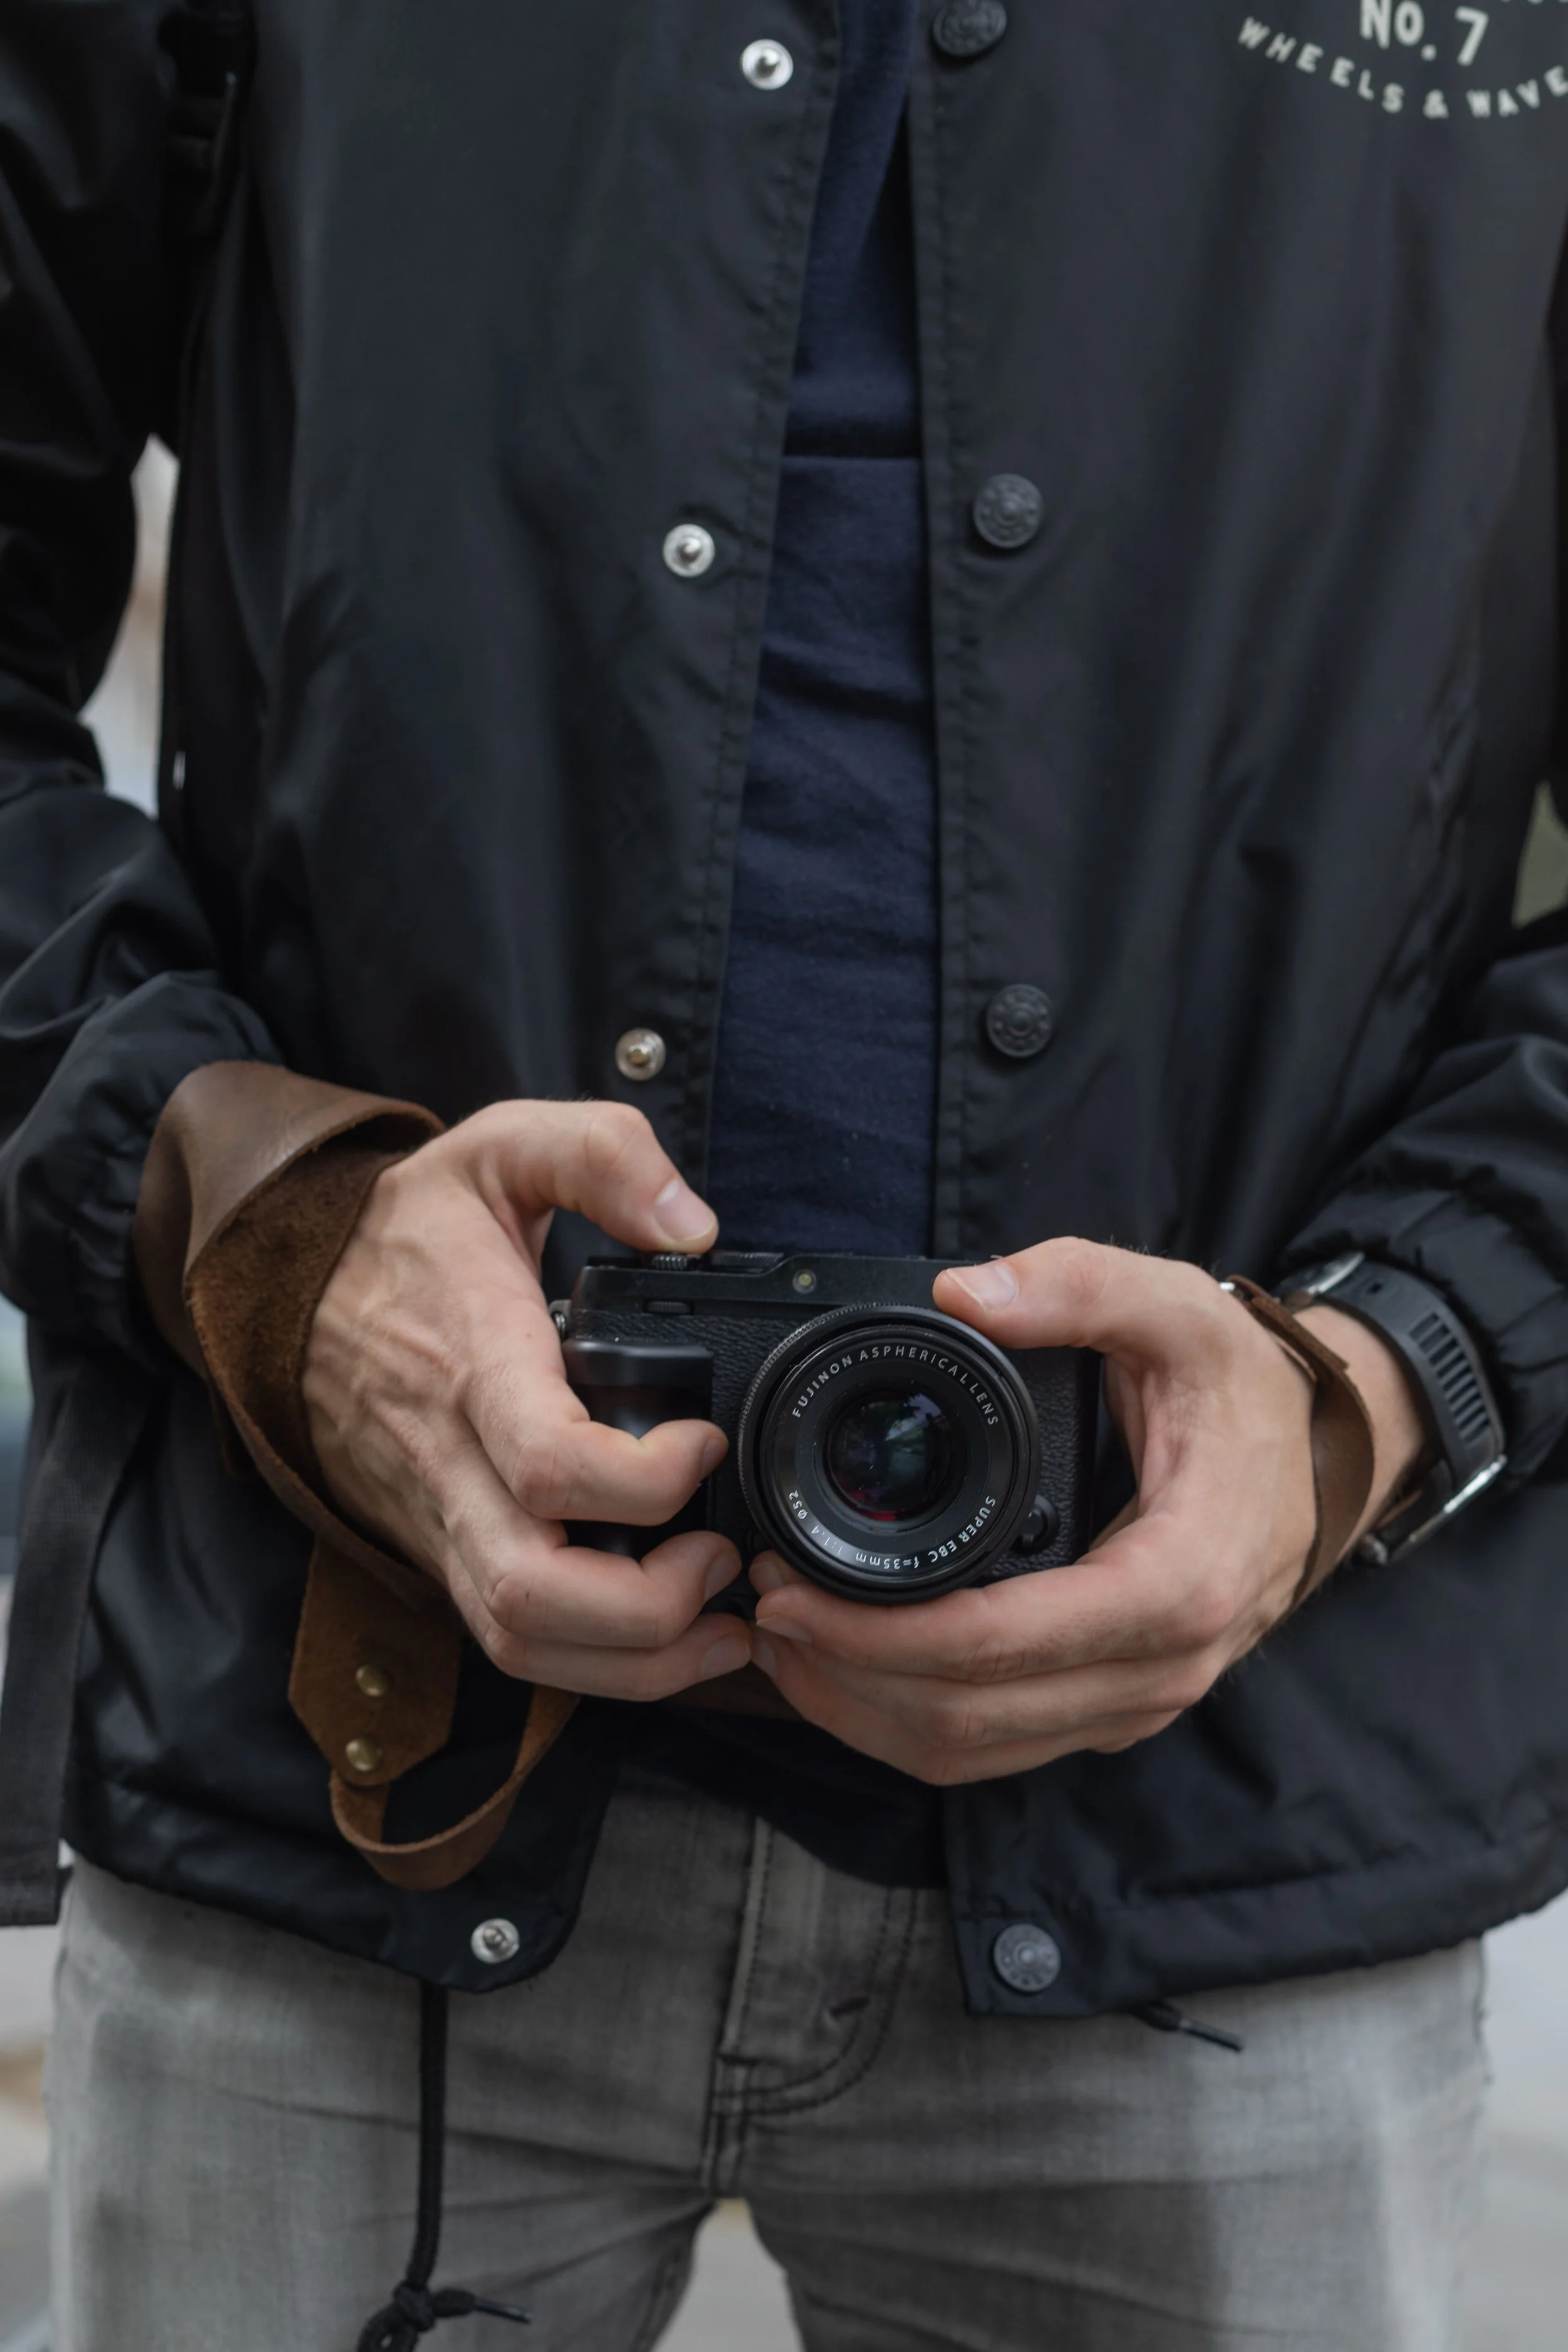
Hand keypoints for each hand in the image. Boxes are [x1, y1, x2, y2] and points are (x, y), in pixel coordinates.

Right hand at [302, 1101, 751, 1697]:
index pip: (546, 1463)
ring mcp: (441, 1520)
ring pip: (519, 1639)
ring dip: (633, 1661)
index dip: (645, 1479)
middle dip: (647, 1608)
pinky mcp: (445, 1550)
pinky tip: (671, 1637)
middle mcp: (449, 1464)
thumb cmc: (411, 1230)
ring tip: (720, 1620)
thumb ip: (602, 1154)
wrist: (291, 1289)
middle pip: (530, 1591)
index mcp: (473, 1365)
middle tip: (725, 1557)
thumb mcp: (501, 1146)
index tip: (706, 1444)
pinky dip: (597, 1664)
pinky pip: (511, 1640)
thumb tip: (694, 1223)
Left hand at [748, 1239, 1425, 1783]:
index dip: (878, 1635)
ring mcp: (1136, 1700)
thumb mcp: (1180, 1310)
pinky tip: (844, 1670)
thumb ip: (1080, 1285)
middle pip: (971, 1719)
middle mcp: (1160, 1666)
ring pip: (973, 1753)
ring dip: (862, 1712)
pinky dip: (904, 1721)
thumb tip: (966, 1292)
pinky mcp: (1110, 1706)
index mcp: (1176, 1583)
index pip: (1001, 1646)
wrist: (1311, 1452)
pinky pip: (995, 1747)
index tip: (791, 1591)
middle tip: (763, 1607)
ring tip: (780, 1643)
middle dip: (847, 1675)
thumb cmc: (1244, 1391)